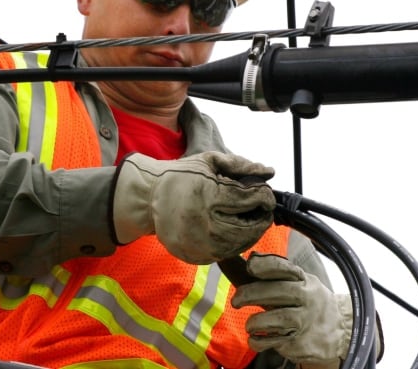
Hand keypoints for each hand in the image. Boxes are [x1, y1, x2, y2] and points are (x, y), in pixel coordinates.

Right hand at [112, 151, 275, 263]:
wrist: (149, 198)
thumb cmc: (181, 176)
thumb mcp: (208, 161)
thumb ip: (240, 165)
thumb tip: (269, 172)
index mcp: (207, 195)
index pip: (248, 199)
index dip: (264, 196)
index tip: (266, 194)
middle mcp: (202, 223)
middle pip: (248, 226)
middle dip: (262, 218)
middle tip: (264, 210)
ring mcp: (198, 244)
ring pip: (239, 244)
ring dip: (252, 232)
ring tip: (251, 220)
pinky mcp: (194, 256)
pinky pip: (225, 254)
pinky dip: (236, 244)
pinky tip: (235, 231)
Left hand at [231, 253, 352, 367]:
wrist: (342, 330)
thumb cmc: (310, 301)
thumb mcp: (302, 282)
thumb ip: (277, 274)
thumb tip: (250, 260)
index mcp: (305, 281)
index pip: (285, 269)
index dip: (265, 265)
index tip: (249, 266)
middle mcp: (307, 299)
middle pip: (277, 292)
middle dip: (251, 294)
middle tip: (236, 301)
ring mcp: (306, 322)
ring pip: (277, 319)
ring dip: (255, 322)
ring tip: (249, 325)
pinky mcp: (302, 343)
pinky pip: (274, 342)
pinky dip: (259, 341)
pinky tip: (254, 338)